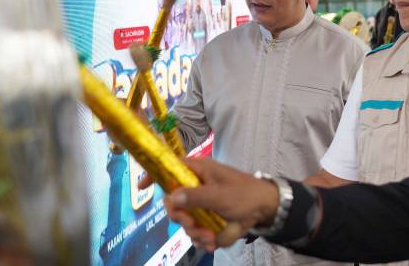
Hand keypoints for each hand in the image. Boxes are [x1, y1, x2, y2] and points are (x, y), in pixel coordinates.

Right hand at [139, 157, 279, 250]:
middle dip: (181, 217)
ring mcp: (201, 204)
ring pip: (184, 221)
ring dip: (194, 232)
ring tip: (210, 237)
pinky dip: (202, 239)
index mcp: (199, 171)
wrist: (266, 209)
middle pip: (173, 202)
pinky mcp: (207, 219)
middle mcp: (196, 186)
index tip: (142, 186)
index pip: (170, 166)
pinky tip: (213, 242)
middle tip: (192, 224)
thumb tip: (171, 197)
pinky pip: (196, 232)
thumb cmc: (245, 194)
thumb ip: (196, 196)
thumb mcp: (220, 194)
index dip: (155, 173)